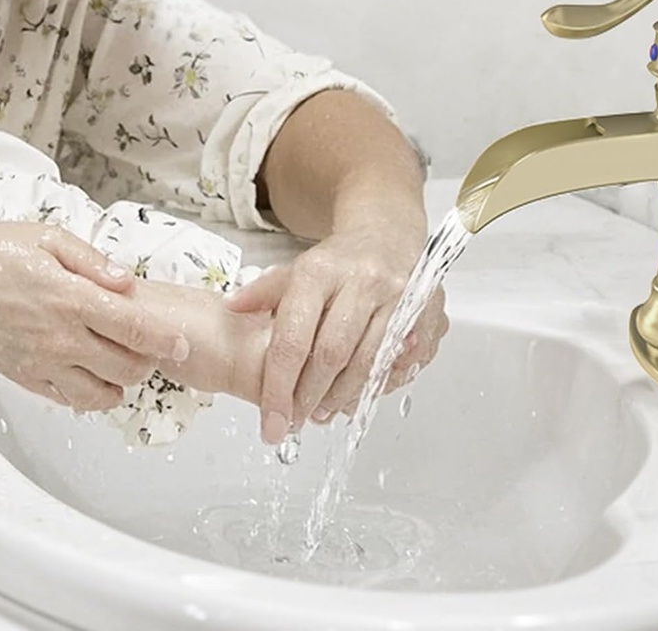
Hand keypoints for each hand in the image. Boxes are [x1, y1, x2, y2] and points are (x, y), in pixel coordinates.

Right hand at [0, 222, 190, 410]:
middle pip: (128, 368)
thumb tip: (127, 280)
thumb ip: (92, 261)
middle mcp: (61, 338)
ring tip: (119, 356)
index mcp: (71, 298)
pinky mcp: (25, 379)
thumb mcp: (45, 237)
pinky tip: (90, 369)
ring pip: (102, 394)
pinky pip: (70, 400)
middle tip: (148, 342)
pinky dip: (90, 392)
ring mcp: (42, 364)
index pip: (135, 329)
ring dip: (121, 381)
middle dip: (148, 360)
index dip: (166, 340)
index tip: (183, 344)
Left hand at [226, 224, 448, 443]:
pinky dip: (377, 386)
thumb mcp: (297, 269)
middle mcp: (362, 281)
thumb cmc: (339, 261)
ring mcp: (399, 297)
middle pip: (331, 356)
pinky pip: (401, 364)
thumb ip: (265, 292)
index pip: (293, 338)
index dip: (279, 386)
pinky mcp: (426, 312)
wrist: (389, 235)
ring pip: (368, 364)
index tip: (271, 422)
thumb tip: (231, 308)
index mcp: (321, 271)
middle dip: (310, 398)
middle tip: (295, 421)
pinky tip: (357, 395)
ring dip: (342, 398)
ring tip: (322, 412)